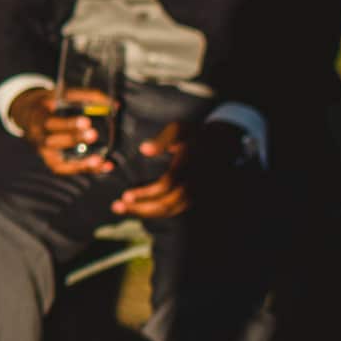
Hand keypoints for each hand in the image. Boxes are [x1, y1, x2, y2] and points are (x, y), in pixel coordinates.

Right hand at [13, 86, 116, 177]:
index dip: (68, 124)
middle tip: (94, 134)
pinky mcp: (51, 161)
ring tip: (99, 161)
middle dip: (73, 139)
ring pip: (58, 163)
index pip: (51, 123)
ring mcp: (44, 152)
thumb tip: (114, 105)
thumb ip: (87, 97)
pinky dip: (84, 169)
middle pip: (53, 141)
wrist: (29, 115)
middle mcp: (38, 137)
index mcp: (39, 118)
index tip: (86, 121)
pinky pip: (66, 169)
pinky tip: (101, 166)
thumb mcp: (62, 94)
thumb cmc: (51, 103)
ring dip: (80, 164)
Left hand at [113, 120, 230, 219]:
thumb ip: (162, 139)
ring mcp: (198, 190)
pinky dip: (159, 212)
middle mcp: (195, 180)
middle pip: (169, 202)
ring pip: (173, 209)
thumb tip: (144, 150)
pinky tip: (142, 209)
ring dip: (148, 213)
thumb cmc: (194, 133)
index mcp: (189, 163)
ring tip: (124, 209)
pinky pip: (178, 208)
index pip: (168, 183)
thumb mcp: (179, 128)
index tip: (126, 195)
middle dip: (143, 208)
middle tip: (118, 206)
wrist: (222, 143)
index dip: (147, 192)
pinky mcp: (197, 195)